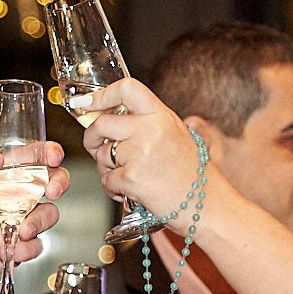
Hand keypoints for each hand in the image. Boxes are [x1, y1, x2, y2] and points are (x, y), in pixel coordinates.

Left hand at [0, 143, 67, 290]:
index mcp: (2, 179)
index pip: (32, 158)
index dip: (48, 153)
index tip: (52, 156)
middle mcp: (16, 197)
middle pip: (52, 182)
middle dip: (59, 183)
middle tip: (52, 191)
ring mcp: (21, 221)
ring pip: (49, 214)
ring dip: (39, 223)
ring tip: (19, 232)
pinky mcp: (22, 245)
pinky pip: (38, 245)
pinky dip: (25, 249)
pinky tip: (5, 250)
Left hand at [70, 78, 202, 226]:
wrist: (208, 205)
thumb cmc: (193, 175)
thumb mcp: (175, 135)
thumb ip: (146, 123)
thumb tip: (110, 120)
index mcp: (161, 116)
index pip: (126, 89)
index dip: (100, 95)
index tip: (84, 102)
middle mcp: (151, 130)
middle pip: (102, 124)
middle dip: (92, 139)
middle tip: (97, 149)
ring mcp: (141, 153)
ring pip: (102, 155)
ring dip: (107, 169)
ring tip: (128, 178)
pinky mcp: (132, 178)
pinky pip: (107, 179)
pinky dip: (113, 189)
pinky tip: (130, 192)